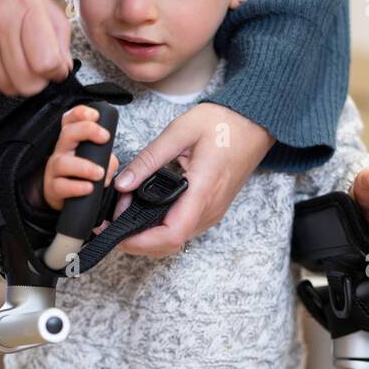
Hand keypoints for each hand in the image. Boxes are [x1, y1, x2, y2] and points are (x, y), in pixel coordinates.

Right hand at [0, 0, 71, 95]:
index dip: (57, 70)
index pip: (48, 63)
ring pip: (9, 87)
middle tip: (36, 63)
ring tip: (14, 54)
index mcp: (22, 5)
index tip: (55, 64)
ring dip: (17, 77)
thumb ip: (54, 25)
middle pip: (30, 84)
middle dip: (39, 79)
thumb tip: (64, 63)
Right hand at [42, 105, 119, 211]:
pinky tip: (89, 188)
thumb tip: (110, 163)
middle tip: (104, 138)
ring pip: (63, 163)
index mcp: (71, 140)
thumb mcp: (97, 162)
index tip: (96, 115)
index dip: (80, 113)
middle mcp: (61, 151)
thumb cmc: (82, 176)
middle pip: (67, 133)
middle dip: (86, 130)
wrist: (66, 200)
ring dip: (84, 167)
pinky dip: (77, 187)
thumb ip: (107, 159)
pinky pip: (61, 186)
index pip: (70, 120)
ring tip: (99, 173)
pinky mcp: (53, 189)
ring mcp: (54, 170)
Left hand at [110, 104, 275, 257]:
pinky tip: (144, 207)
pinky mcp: (209, 211)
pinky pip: (181, 229)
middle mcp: (208, 210)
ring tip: (126, 208)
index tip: (116, 231)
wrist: (254, 125)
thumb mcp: (181, 131)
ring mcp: (210, 213)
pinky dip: (158, 227)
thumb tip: (123, 183)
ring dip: (146, 234)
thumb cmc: (224, 124)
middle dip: (136, 239)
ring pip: (173, 241)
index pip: (170, 235)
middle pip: (168, 245)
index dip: (140, 241)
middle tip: (114, 216)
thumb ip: (149, 159)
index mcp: (202, 192)